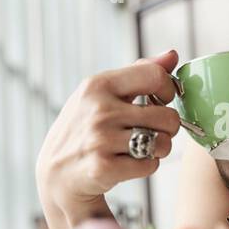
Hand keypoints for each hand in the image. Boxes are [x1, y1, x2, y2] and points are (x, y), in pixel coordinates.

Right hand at [36, 49, 181, 224]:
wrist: (56, 173)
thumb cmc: (85, 127)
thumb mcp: (101, 93)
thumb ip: (138, 72)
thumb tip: (172, 55)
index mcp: (98, 85)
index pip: (154, 76)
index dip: (168, 89)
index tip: (161, 100)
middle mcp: (99, 110)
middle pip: (167, 116)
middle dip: (167, 127)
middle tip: (152, 130)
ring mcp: (100, 139)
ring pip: (162, 143)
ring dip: (158, 149)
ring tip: (140, 147)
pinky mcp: (104, 168)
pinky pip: (149, 165)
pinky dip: (146, 167)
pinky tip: (129, 163)